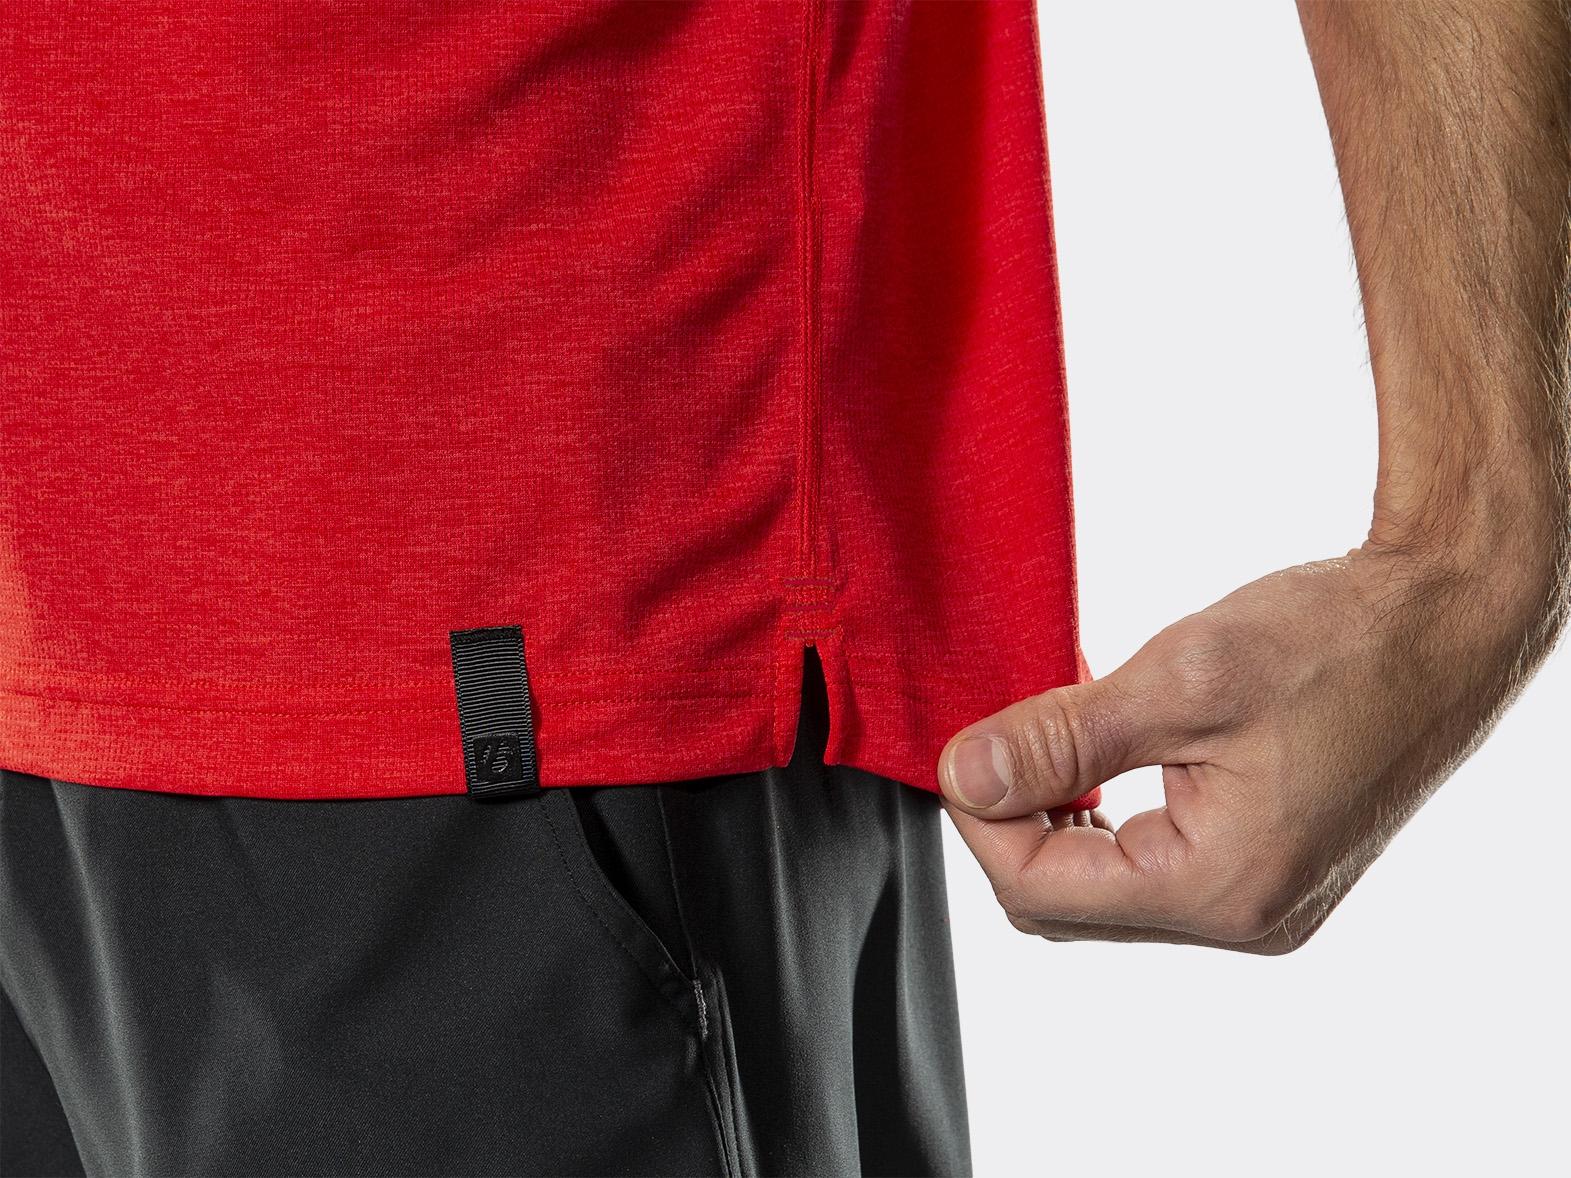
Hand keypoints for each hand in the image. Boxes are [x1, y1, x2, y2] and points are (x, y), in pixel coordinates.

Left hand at [937, 544, 1558, 952]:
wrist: (1446, 620)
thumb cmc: (1341, 642)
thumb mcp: (1180, 680)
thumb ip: (1060, 739)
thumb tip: (965, 776)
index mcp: (1223, 889)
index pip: (1038, 890)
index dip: (979, 819)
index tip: (959, 750)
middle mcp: (1244, 916)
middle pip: (1065, 903)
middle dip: (1013, 824)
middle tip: (998, 741)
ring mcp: (1260, 899)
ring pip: (1103, 888)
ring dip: (1057, 818)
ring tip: (1047, 740)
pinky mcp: (1266, 865)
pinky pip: (1150, 865)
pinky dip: (1104, 816)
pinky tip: (1097, 756)